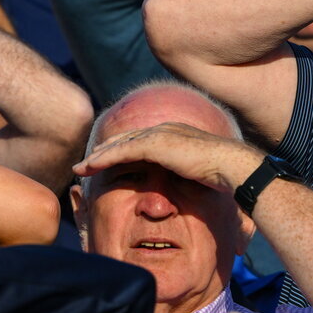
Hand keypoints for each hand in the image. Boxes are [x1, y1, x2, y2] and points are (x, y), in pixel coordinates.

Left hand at [72, 122, 262, 193]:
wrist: (230, 165)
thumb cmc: (222, 173)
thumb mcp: (200, 170)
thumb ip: (188, 172)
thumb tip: (188, 183)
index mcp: (175, 133)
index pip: (141, 139)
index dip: (122, 147)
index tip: (108, 158)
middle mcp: (165, 129)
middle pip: (126, 138)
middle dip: (105, 149)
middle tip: (87, 162)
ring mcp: (160, 135)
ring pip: (119, 143)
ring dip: (98, 155)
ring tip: (81, 167)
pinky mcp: (155, 145)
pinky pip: (122, 151)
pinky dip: (103, 159)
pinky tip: (89, 166)